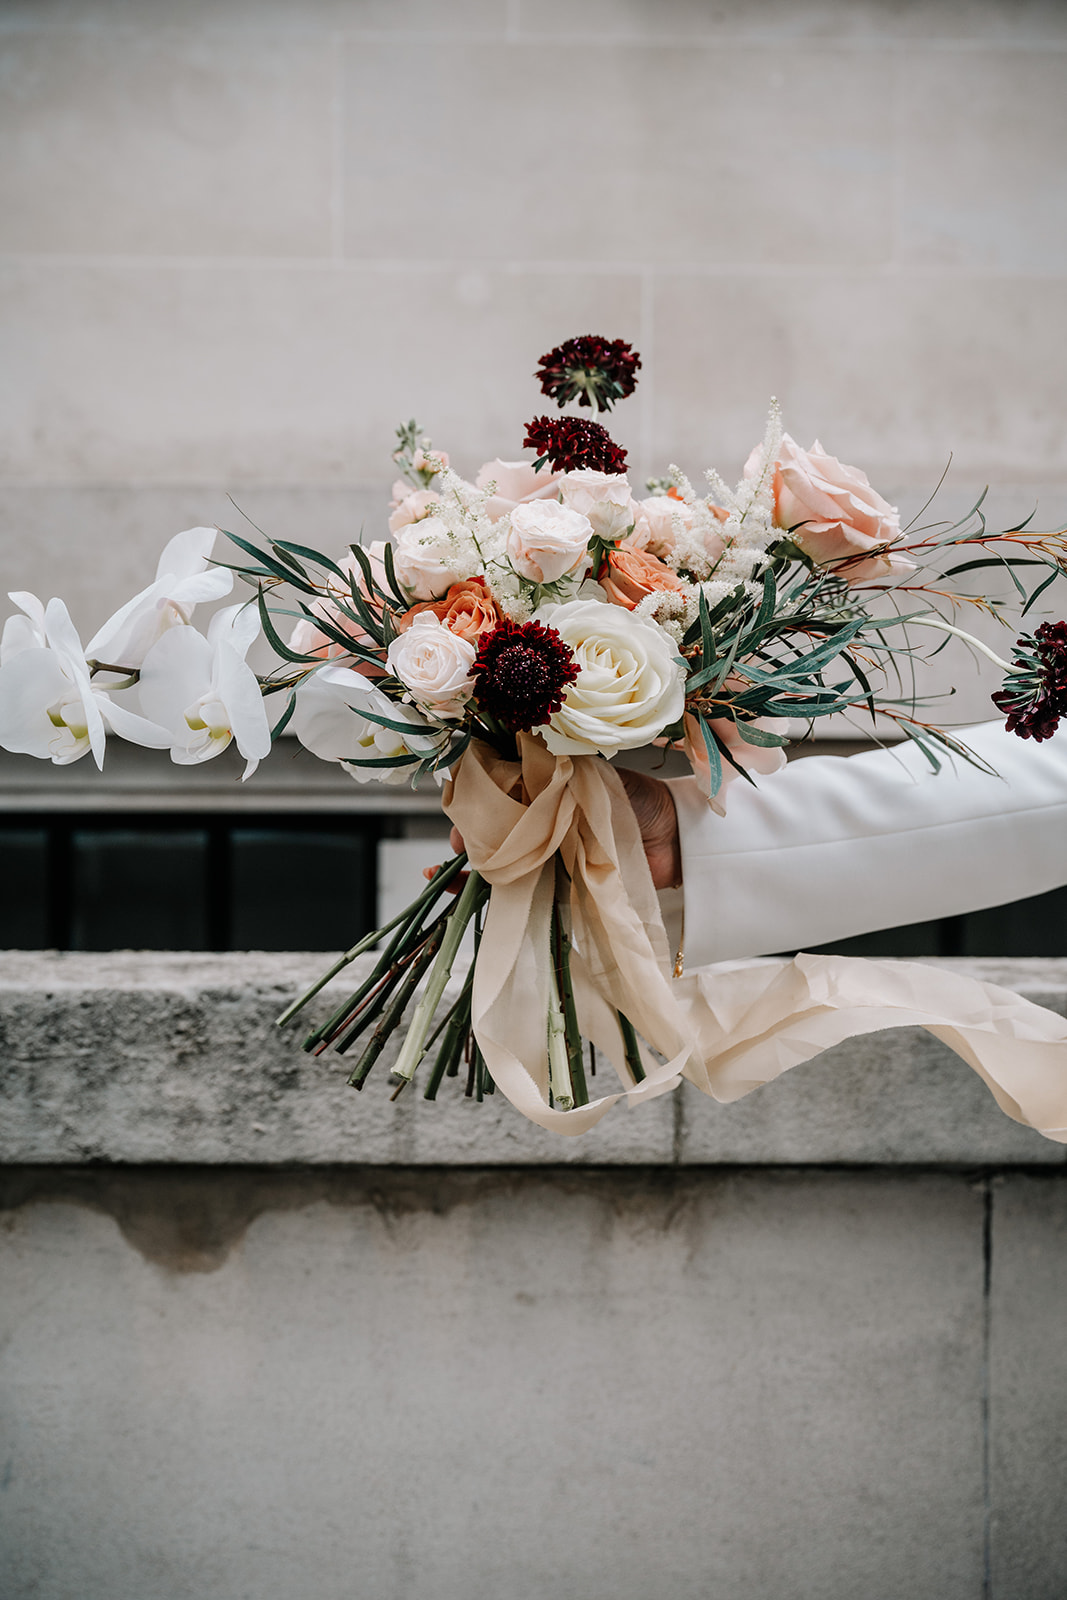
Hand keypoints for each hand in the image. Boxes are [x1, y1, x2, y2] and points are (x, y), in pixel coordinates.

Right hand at [434, 767, 681, 890]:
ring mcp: (543, 852)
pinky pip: (512, 888)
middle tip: (460, 840)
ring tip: (449, 866)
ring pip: (496, 856)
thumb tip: (506, 765)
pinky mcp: (551, 883)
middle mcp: (540, 818)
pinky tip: (447, 887)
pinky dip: (479, 890)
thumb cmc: (637, 800)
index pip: (497, 785)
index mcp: (546, 785)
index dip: (475, 792)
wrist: (673, 841)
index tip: (463, 800)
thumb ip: (551, 770)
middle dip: (469, 831)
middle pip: (490, 824)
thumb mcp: (589, 774)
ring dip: (468, 861)